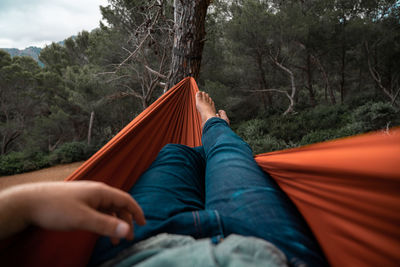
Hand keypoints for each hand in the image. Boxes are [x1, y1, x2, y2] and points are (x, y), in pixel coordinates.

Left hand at [0, 181, 145, 240]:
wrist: (29, 202)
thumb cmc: (56, 208)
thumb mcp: (83, 219)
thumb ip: (106, 225)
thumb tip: (128, 230)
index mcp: (101, 192)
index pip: (126, 199)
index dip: (136, 211)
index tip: (143, 224)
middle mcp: (97, 192)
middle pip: (118, 205)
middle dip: (125, 222)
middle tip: (128, 239)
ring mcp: (87, 197)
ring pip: (108, 210)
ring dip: (114, 224)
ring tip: (114, 241)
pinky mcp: (79, 202)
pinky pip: (98, 212)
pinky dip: (103, 222)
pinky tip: (100, 232)